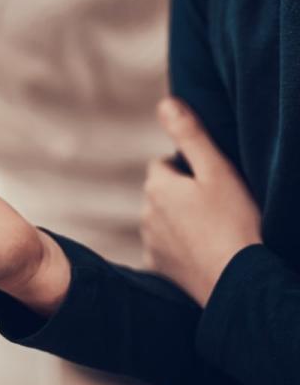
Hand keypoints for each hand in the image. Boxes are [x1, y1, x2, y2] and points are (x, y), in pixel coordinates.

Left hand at [141, 98, 261, 306]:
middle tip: (217, 205)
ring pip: (162, 220)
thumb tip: (165, 102)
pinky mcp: (159, 268)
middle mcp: (145, 213)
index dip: (189, 167)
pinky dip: (179, 247)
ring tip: (213, 229)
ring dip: (179, 220)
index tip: (213, 181)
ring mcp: (151, 243)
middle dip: (181, 193)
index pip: (164, 163)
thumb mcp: (217, 171)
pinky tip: (203, 252)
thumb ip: (190, 135)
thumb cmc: (234, 223)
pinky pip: (165, 248)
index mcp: (157, 186)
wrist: (239, 282)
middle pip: (161, 192)